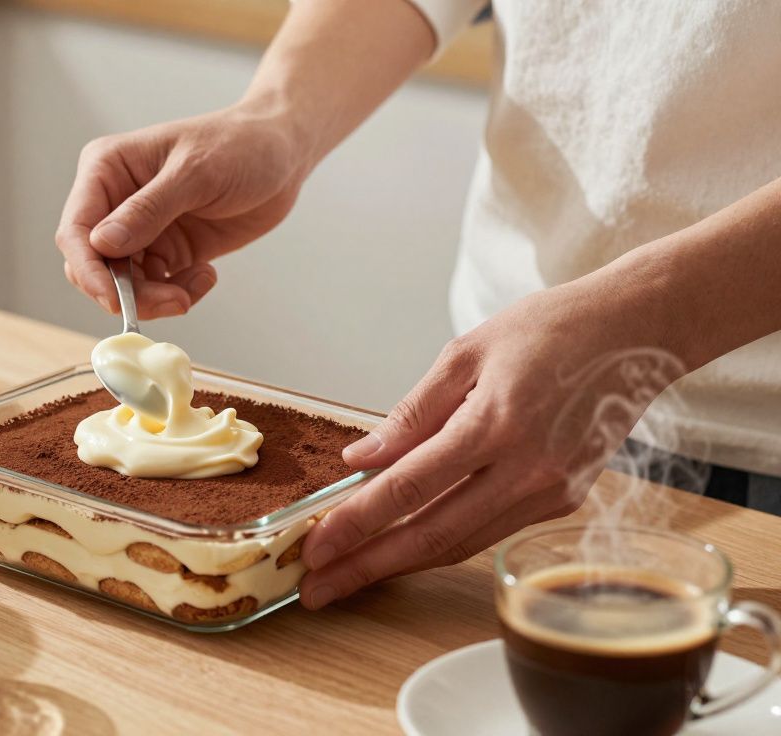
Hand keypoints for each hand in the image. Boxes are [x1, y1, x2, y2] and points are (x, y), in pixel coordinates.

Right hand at [57, 104, 308, 318]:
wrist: (283, 153)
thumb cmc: (239, 144)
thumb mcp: (195, 174)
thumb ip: (148, 210)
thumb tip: (101, 244)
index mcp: (107, 170)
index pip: (76, 230)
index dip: (88, 270)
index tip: (113, 300)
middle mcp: (116, 203)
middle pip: (95, 266)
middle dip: (127, 292)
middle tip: (172, 301)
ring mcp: (141, 230)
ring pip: (125, 285)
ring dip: (157, 297)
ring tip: (196, 287)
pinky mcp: (168, 251)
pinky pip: (157, 288)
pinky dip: (179, 293)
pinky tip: (207, 275)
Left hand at [297, 274, 685, 609]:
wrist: (636, 331)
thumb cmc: (550, 330)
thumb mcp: (465, 353)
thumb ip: (411, 414)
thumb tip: (361, 459)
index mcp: (496, 423)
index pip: (408, 488)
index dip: (356, 523)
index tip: (315, 547)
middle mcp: (527, 469)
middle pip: (432, 535)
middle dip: (367, 567)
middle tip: (317, 589)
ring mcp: (551, 492)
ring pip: (461, 544)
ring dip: (400, 566)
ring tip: (349, 576)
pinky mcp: (564, 502)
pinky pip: (488, 532)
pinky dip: (442, 543)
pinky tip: (403, 548)